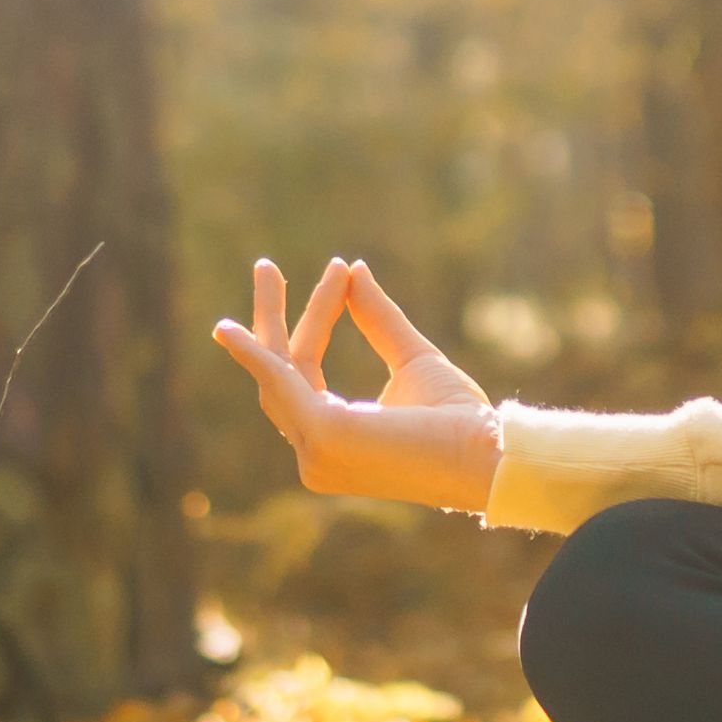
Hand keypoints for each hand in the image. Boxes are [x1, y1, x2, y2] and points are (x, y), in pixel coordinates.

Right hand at [210, 257, 503, 510]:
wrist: (488, 451)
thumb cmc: (460, 420)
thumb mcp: (413, 358)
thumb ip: (379, 319)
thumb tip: (354, 269)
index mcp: (336, 438)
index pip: (308, 374)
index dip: (317, 318)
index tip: (338, 269)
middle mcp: (317, 454)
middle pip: (279, 377)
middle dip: (271, 319)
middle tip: (266, 267)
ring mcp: (317, 451)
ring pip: (282, 372)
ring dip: (275, 317)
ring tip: (266, 270)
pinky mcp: (325, 436)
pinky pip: (282, 384)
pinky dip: (255, 354)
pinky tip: (234, 331)